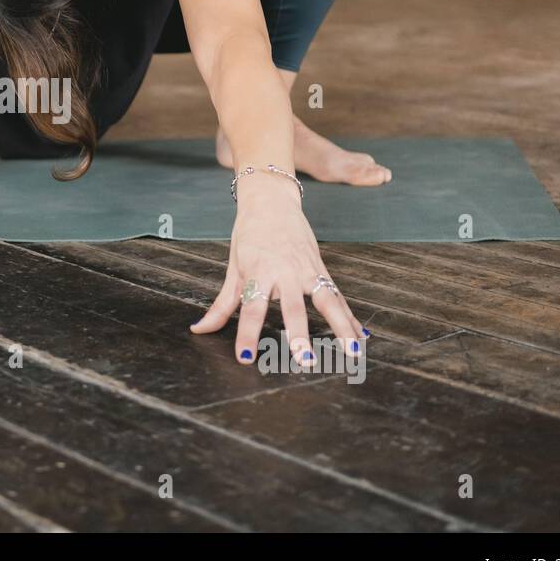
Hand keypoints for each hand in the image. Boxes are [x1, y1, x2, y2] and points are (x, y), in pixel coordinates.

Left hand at [191, 175, 365, 365]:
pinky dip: (349, 317)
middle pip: (293, 307)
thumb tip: (199, 329)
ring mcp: (306, 269)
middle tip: (305, 360)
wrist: (271, 200)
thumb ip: (221, 304)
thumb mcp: (233, 267)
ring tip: (351, 353)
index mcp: (258, 271)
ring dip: (340, 327)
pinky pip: (337, 296)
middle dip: (299, 334)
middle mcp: (285, 272)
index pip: (251, 308)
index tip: (246, 357)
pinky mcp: (321, 268)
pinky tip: (360, 338)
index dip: (248, 333)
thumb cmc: (249, 234)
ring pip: (327, 301)